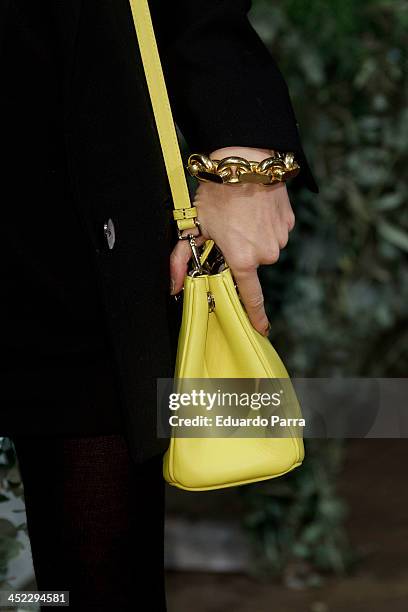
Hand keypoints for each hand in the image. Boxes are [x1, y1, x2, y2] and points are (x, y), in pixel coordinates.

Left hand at [169, 146, 295, 335]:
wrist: (245, 161)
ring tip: (242, 215)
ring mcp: (280, 237)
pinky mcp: (289, 222)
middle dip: (242, 253)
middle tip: (229, 232)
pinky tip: (255, 208)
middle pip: (253, 264)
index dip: (255, 316)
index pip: (251, 297)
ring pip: (266, 246)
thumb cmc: (217, 194)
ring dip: (255, 237)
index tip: (261, 330)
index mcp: (243, 260)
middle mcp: (266, 254)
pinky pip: (276, 231)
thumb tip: (172, 286)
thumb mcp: (194, 227)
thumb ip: (180, 259)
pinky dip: (266, 224)